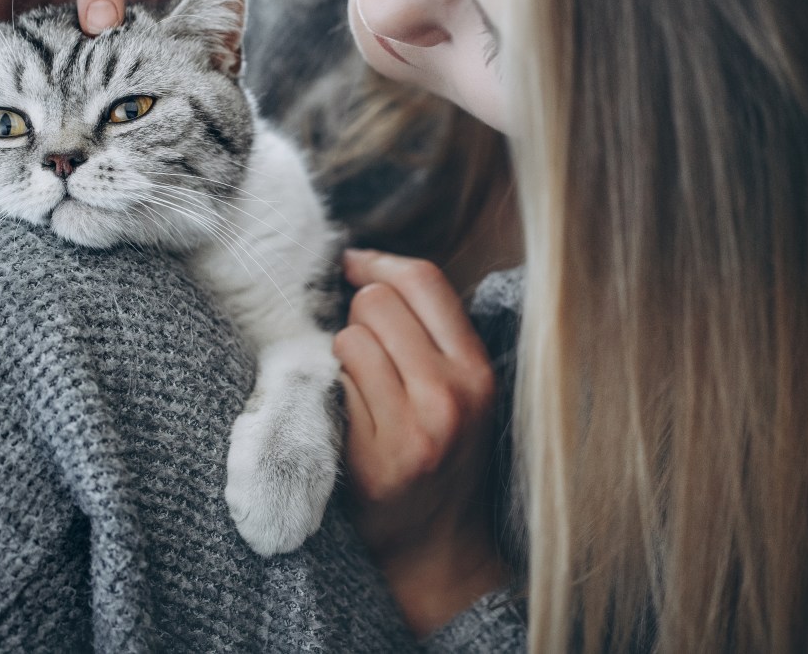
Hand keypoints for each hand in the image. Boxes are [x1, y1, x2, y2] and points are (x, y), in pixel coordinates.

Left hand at [335, 248, 508, 635]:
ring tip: (360, 389)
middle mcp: (449, 396)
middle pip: (377, 303)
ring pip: (348, 340)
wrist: (433, 545)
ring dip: (342, 356)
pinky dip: (331, 392)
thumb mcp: (462, 389)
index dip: (380, 262)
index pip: (424, 281)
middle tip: (366, 350)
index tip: (355, 264)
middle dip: (361, 316)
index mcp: (477, 372)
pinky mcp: (370, 458)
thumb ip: (430, 330)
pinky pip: (332, 386)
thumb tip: (362, 262)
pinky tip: (348, 417)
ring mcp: (409, 429)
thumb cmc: (442, 451)